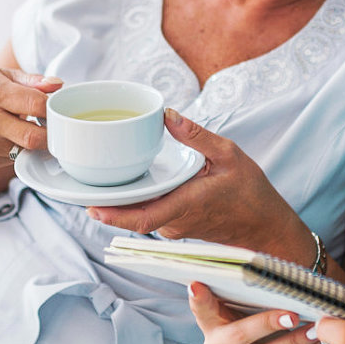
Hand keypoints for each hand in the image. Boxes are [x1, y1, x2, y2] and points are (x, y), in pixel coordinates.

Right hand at [0, 67, 62, 168]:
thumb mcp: (5, 76)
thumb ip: (34, 81)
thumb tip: (58, 84)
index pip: (36, 104)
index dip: (52, 108)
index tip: (55, 108)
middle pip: (32, 137)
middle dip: (49, 134)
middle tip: (50, 126)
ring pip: (23, 150)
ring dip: (31, 142)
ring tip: (23, 127)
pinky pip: (11, 159)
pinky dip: (16, 150)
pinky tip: (7, 137)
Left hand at [88, 111, 307, 258]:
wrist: (264, 227)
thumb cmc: (251, 193)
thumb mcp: (229, 155)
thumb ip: (197, 136)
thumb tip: (168, 116)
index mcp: (187, 204)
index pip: (143, 217)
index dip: (114, 215)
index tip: (90, 206)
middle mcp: (176, 222)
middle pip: (132, 217)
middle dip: (106, 204)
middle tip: (80, 184)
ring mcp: (174, 228)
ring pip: (139, 216)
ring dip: (120, 202)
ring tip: (98, 179)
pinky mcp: (176, 227)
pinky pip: (149, 215)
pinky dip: (135, 202)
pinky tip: (127, 184)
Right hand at [188, 282, 326, 343]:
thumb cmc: (259, 316)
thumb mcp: (252, 301)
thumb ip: (251, 288)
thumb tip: (268, 270)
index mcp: (211, 320)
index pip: (201, 306)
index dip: (199, 298)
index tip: (198, 284)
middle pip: (239, 335)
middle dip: (269, 324)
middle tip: (294, 315)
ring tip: (315, 331)